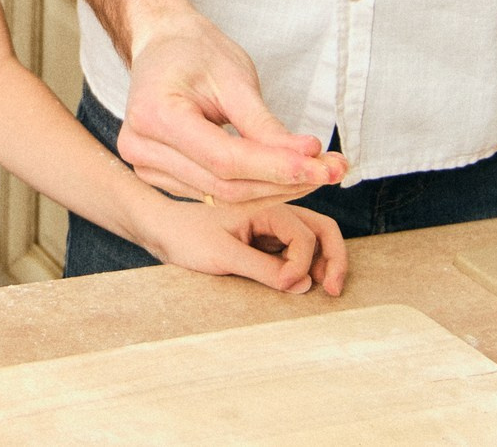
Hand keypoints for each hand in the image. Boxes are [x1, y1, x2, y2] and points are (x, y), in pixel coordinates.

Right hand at [121, 5, 346, 203]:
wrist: (162, 45)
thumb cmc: (194, 52)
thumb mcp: (233, 77)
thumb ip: (264, 123)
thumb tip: (306, 157)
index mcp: (154, 115)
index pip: (224, 159)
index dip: (275, 166)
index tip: (319, 164)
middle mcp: (142, 147)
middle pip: (224, 185)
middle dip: (283, 181)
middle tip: (331, 169)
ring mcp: (147, 166)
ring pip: (222, 196)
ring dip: (274, 189)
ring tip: (317, 172)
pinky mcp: (161, 176)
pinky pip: (213, 194)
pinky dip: (253, 188)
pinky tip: (284, 177)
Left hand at [130, 186, 348, 295]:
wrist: (162, 229)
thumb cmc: (185, 237)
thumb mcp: (221, 255)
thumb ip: (262, 269)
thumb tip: (303, 284)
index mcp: (264, 206)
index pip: (303, 235)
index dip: (301, 264)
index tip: (286, 286)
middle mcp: (273, 209)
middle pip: (322, 228)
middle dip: (334, 257)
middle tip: (334, 290)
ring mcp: (271, 222)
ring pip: (314, 236)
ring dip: (325, 260)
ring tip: (325, 288)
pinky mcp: (265, 236)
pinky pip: (297, 247)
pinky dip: (307, 264)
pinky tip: (301, 283)